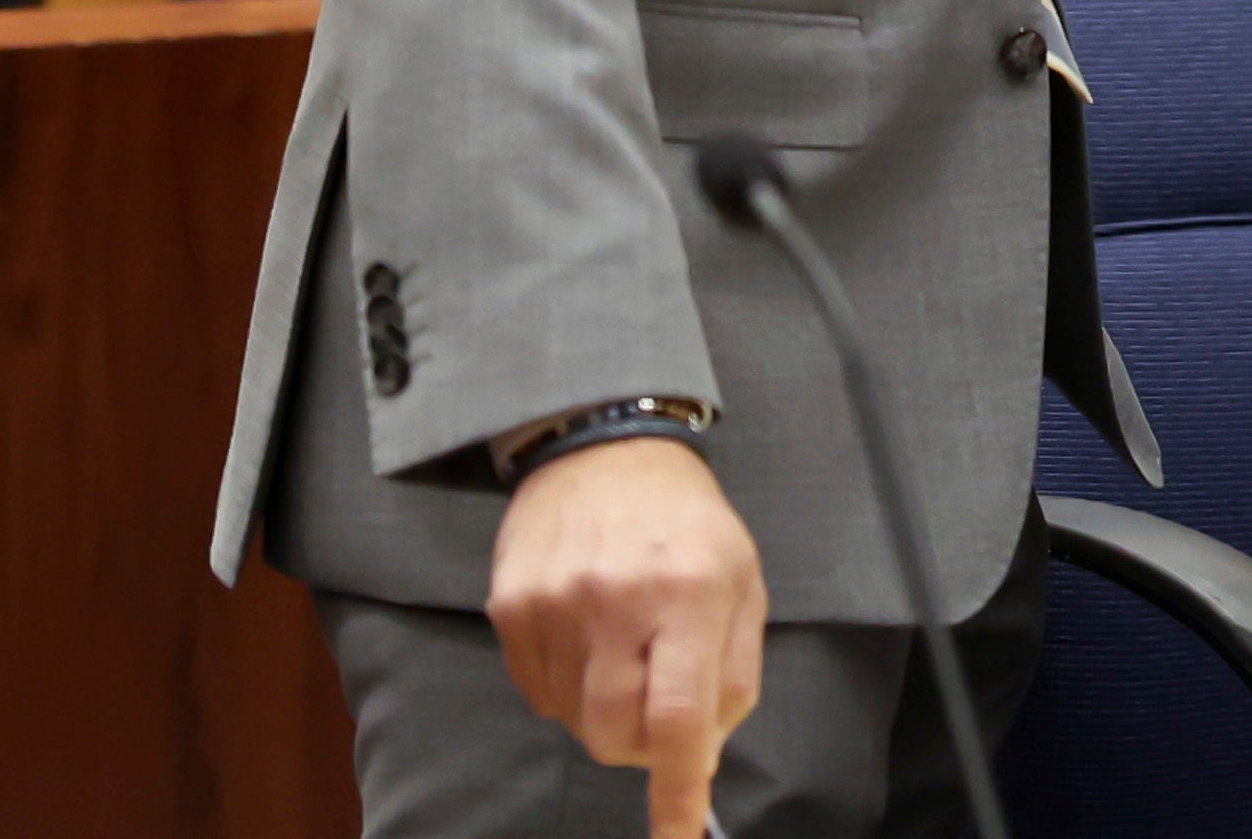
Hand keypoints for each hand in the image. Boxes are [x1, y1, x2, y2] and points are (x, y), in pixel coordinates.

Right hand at [486, 434, 766, 838]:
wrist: (604, 451)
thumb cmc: (687, 524)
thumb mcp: (742, 582)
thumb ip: (733, 673)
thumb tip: (704, 757)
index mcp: (687, 593)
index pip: (679, 715)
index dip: (677, 788)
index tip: (677, 836)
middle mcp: (615, 601)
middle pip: (614, 734)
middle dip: (641, 745)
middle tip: (660, 706)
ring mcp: (553, 605)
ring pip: (574, 720)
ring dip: (605, 711)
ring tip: (624, 649)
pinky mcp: (509, 607)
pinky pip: (537, 693)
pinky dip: (568, 689)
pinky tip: (587, 639)